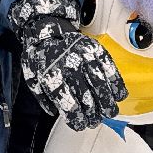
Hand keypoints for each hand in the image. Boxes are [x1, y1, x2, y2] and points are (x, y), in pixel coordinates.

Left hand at [10, 0, 127, 131]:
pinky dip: (117, 84)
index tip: (80, 124)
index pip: (69, 105)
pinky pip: (111, 70)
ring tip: (109, 112)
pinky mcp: (96, 50)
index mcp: (52, 76)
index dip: (77, 120)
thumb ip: (44, 97)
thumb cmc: (41, 55)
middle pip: (88, 99)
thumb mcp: (33, 78)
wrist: (47, 27)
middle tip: (95, 120)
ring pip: (102, 86)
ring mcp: (85, 57)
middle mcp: (70, 66)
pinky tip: (118, 95)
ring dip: (108, 103)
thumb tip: (55, 112)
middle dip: (93, 115)